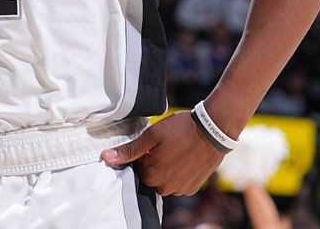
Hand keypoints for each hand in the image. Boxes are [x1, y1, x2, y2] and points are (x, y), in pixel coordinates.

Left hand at [100, 111, 223, 195]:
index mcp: (152, 174)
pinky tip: (184, 159)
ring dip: (166, 169)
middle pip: (150, 176)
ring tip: (176, 151)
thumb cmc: (181, 129)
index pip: (138, 167)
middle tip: (165, 146)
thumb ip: (130, 149)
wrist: (213, 131)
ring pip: (164, 181)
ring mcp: (180, 189)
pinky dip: (179, 174)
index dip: (144, 154)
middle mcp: (165, 187)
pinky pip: (178, 184)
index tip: (154, 144)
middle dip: (154, 163)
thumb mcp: (152, 134)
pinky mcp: (192, 188)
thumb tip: (106, 157)